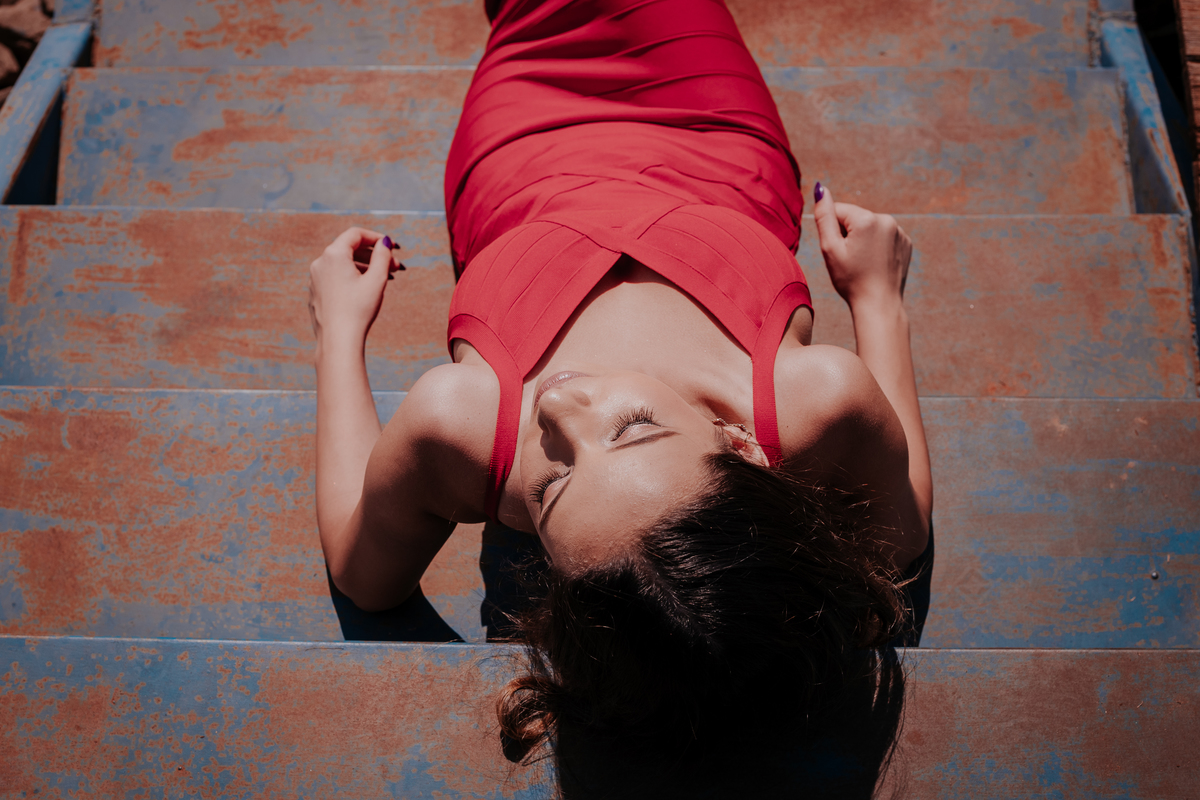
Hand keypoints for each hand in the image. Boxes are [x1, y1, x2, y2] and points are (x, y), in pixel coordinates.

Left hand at [308, 227, 401, 351]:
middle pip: (350, 249)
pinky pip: (336, 277)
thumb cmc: (358, 310)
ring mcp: (316, 278)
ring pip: (343, 264)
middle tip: (396, 266)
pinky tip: (367, 290)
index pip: (356, 234)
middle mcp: (320, 263)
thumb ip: (382, 256)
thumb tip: (384, 241)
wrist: (338, 340)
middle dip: (375, 255)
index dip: (376, 238)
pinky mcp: (316, 293)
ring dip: (366, 267)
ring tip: (386, 279)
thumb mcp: (376, 280)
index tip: (393, 247)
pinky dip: (352, 278)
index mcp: (334, 254)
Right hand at [812, 182, 911, 308]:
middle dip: (849, 235)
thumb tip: (821, 188)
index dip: (832, 232)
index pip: (838, 212)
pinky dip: (877, 246)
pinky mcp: (906, 242)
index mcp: (866, 219)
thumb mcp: (830, 248)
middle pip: (855, 218)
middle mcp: (886, 219)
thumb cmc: (851, 279)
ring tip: (864, 263)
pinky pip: (884, 236)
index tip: (839, 252)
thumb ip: (824, 216)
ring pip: (870, 227)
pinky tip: (875, 264)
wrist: (879, 305)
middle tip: (850, 260)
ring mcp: (899, 231)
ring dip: (863, 240)